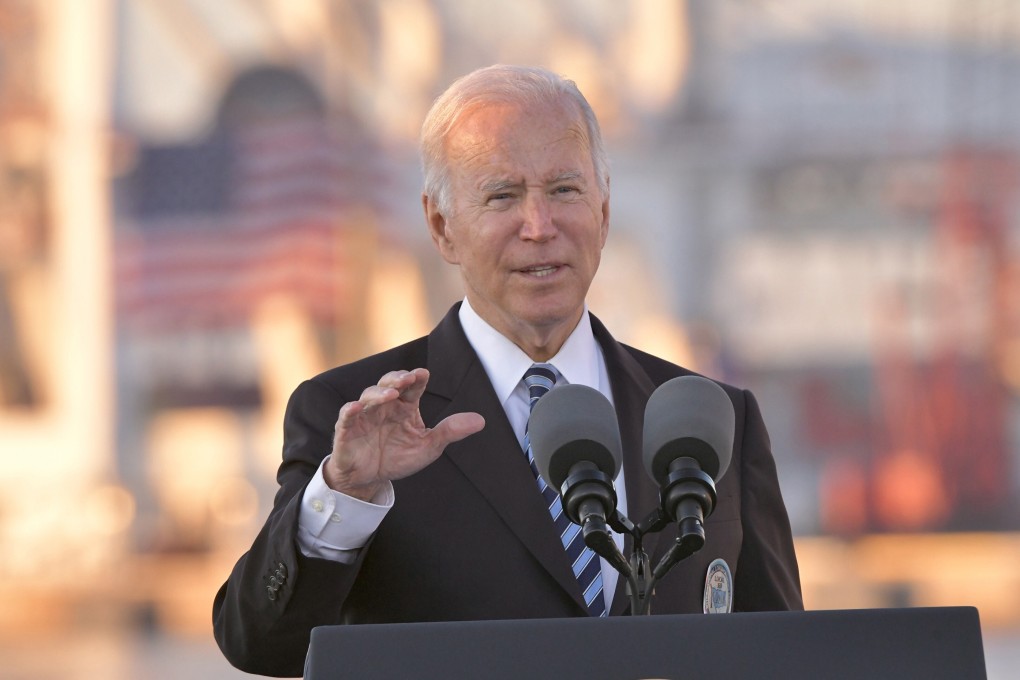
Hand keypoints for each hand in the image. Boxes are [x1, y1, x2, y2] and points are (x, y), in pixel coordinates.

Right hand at [325, 368, 484, 500]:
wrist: (371, 480)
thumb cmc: (398, 458)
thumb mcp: (429, 447)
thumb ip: (450, 431)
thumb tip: (481, 421)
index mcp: (404, 406)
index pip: (412, 387)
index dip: (416, 378)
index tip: (423, 374)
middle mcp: (384, 406)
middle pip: (388, 383)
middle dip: (397, 378)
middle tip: (408, 377)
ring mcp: (364, 416)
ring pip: (369, 396)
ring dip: (379, 393)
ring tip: (391, 394)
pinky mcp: (346, 430)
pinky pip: (346, 417)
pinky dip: (350, 410)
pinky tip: (356, 407)